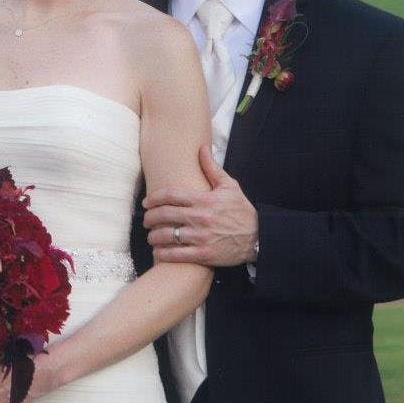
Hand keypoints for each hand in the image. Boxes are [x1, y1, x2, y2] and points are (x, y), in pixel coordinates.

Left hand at [143, 144, 257, 266]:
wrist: (258, 237)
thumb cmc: (242, 210)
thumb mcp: (229, 186)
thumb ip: (212, 168)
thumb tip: (202, 147)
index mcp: (204, 200)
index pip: (171, 195)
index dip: (154, 198)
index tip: (146, 202)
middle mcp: (200, 218)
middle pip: (165, 215)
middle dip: (150, 217)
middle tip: (145, 220)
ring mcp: (201, 237)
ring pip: (168, 235)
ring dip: (154, 236)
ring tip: (150, 236)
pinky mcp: (204, 254)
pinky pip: (177, 255)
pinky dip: (164, 254)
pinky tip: (158, 252)